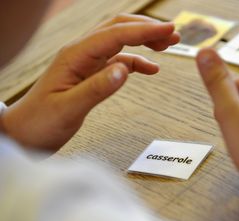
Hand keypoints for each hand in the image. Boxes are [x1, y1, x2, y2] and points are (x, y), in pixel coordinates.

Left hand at [1, 14, 179, 149]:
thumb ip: (96, 89)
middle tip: (173, 35)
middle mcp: (81, 53)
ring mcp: (86, 62)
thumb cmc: (40, 123)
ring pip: (120, 40)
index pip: (115, 35)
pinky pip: (118, 59)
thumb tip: (125, 71)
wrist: (24, 133)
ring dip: (144, 39)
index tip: (169, 31)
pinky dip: (137, 60)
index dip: (144, 31)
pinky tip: (151, 68)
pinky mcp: (90, 73)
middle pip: (118, 28)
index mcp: (75, 56)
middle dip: (147, 28)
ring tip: (168, 44)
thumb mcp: (68, 109)